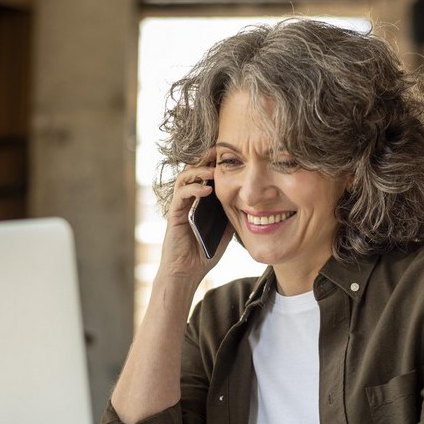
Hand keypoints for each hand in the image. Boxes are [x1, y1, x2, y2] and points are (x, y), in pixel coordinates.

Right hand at [160, 156, 233, 282]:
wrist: (187, 272)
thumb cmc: (205, 253)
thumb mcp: (226, 230)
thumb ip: (231, 214)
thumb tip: (249, 202)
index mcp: (199, 201)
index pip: (205, 174)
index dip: (214, 162)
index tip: (229, 153)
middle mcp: (188, 200)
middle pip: (193, 170)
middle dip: (205, 158)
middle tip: (219, 150)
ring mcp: (179, 206)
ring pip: (184, 178)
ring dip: (198, 171)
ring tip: (213, 170)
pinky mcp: (174, 215)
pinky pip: (181, 196)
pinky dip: (193, 189)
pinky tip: (206, 190)